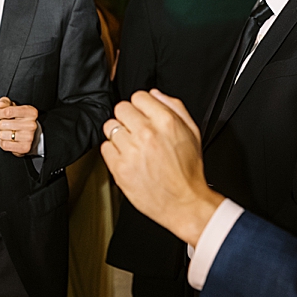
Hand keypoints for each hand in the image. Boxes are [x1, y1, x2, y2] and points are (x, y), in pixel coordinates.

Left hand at [0, 98, 39, 155]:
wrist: (32, 136)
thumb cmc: (22, 121)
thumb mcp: (15, 109)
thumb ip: (6, 103)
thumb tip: (1, 104)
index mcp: (31, 112)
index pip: (8, 112)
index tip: (0, 114)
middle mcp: (32, 125)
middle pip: (3, 124)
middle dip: (2, 125)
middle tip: (8, 125)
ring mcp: (29, 137)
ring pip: (2, 135)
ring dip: (2, 134)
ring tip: (9, 132)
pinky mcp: (25, 147)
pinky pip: (5, 145)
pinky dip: (3, 143)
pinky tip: (9, 140)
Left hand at [101, 90, 220, 245]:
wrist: (183, 202)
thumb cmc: (188, 171)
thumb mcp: (192, 132)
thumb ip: (175, 107)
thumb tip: (155, 94)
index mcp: (166, 122)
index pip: (138, 96)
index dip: (141, 106)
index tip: (143, 114)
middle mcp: (147, 133)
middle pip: (121, 109)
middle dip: (128, 118)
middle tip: (136, 131)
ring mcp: (131, 151)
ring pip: (110, 127)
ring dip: (120, 135)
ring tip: (132, 146)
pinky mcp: (119, 168)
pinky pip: (105, 148)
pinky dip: (113, 152)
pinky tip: (128, 158)